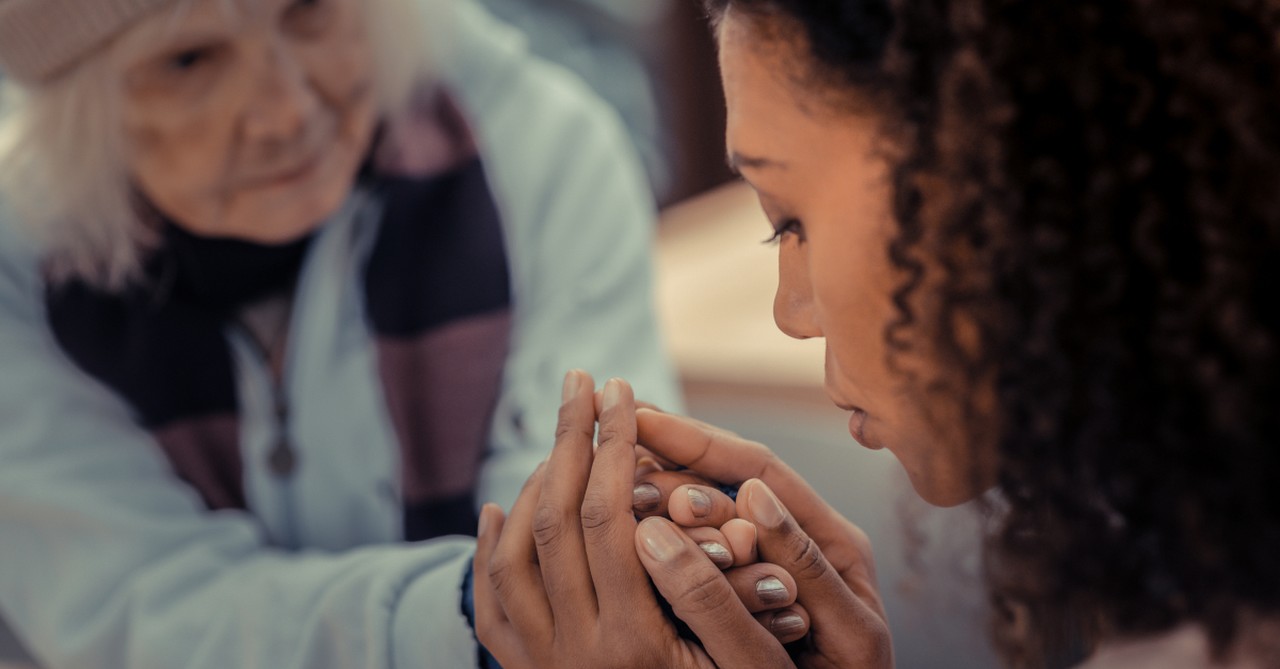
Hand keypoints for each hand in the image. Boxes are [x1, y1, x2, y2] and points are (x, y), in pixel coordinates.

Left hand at [473, 372, 808, 667]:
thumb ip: (708, 598)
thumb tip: (666, 524)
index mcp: (634, 646)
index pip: (609, 518)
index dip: (613, 447)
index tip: (625, 395)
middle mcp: (573, 654)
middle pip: (554, 519)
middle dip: (569, 440)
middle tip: (583, 380)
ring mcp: (539, 667)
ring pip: (513, 552)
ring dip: (532, 481)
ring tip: (559, 431)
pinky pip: (491, 604)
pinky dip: (488, 549)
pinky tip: (499, 508)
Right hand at [634, 409, 893, 668]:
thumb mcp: (846, 630)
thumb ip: (806, 565)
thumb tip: (753, 494)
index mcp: (833, 537)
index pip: (758, 467)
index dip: (699, 439)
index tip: (641, 418)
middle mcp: (799, 541)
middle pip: (725, 486)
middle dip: (672, 470)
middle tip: (619, 464)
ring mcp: (769, 569)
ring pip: (706, 522)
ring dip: (662, 503)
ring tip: (618, 491)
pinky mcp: (745, 596)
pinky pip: (699, 561)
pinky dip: (666, 542)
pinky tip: (626, 530)